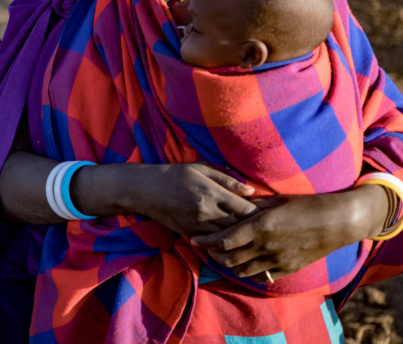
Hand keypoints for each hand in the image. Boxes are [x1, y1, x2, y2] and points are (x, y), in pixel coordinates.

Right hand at [72, 162, 257, 236]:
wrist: (146, 189)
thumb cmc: (176, 175)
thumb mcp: (201, 169)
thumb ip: (227, 179)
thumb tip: (251, 192)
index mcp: (211, 192)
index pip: (245, 209)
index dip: (260, 215)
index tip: (270, 216)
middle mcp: (206, 210)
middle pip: (240, 227)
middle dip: (255, 230)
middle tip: (269, 232)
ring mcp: (197, 225)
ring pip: (228, 240)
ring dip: (241, 242)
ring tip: (255, 243)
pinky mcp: (189, 234)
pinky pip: (213, 246)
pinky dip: (225, 248)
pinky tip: (235, 248)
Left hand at [189, 185, 387, 283]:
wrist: (337, 222)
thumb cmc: (306, 205)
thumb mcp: (275, 201)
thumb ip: (252, 206)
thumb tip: (232, 204)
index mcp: (260, 228)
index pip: (224, 240)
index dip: (206, 242)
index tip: (194, 239)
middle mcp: (266, 247)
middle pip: (229, 259)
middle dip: (214, 255)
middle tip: (206, 248)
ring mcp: (278, 260)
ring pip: (243, 271)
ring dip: (230, 265)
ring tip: (223, 256)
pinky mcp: (289, 268)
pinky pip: (262, 276)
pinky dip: (249, 272)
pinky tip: (246, 264)